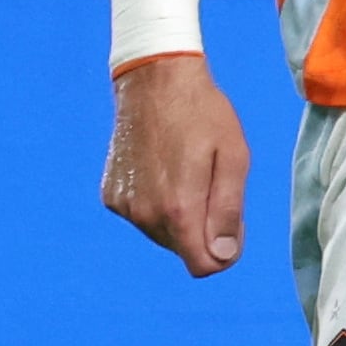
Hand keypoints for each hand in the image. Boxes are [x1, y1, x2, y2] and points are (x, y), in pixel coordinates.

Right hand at [101, 55, 247, 275]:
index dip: (223, 253)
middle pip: (184, 249)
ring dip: (180, 215)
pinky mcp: (111, 193)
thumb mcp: (234, 158)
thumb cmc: (203, 114)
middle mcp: (145, 214)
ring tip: (188, 171)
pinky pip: (142, 215)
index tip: (231, 225)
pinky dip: (157, 202)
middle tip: (212, 184)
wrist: (153, 80)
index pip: (202, 266)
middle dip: (204, 230)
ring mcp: (124, 205)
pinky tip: (163, 167)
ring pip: (163, 234)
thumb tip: (223, 256)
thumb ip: (229, 212)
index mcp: (178, 208)